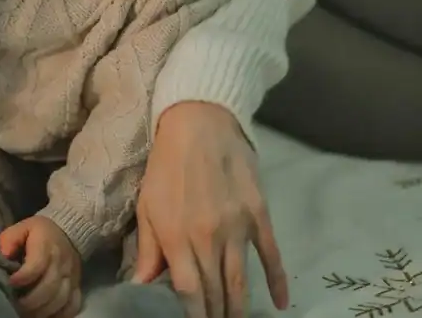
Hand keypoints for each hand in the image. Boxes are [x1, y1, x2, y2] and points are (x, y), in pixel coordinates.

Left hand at [0, 215, 81, 317]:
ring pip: (60, 300)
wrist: (67, 232)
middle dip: (29, 302)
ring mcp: (71, 276)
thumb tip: (4, 255)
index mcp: (46, 245)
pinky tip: (45, 315)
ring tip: (26, 313)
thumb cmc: (39, 233)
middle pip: (48, 287)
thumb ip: (9, 240)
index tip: (9, 283)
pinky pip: (72, 307)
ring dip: (41, 311)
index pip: (36, 266)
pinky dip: (58, 315)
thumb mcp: (22, 228)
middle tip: (15, 304)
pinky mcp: (77, 287)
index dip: (21, 278)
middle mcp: (61, 262)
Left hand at [133, 102, 287, 317]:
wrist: (199, 123)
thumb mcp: (147, 205)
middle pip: (217, 293)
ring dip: (240, 308)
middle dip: (217, 315)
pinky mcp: (259, 214)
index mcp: (176, 237)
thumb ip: (147, 249)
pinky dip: (278, 281)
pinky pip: (271, 255)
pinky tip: (280, 302)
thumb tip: (141, 286)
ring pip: (241, 281)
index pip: (190, 294)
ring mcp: (237, 228)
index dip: (196, 317)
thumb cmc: (167, 165)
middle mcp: (208, 239)